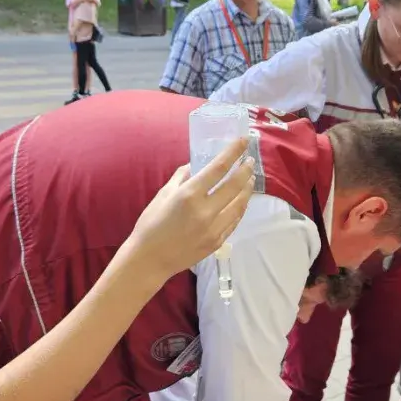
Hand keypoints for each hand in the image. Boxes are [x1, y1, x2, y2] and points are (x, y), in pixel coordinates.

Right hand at [127, 140, 253, 279]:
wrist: (150, 259)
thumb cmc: (151, 225)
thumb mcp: (163, 195)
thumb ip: (182, 177)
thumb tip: (195, 166)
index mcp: (189, 195)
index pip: (219, 168)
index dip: (233, 152)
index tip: (243, 141)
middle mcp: (205, 210)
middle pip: (235, 184)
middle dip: (245, 169)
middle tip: (250, 160)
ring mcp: (214, 228)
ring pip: (240, 204)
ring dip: (247, 189)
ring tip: (249, 179)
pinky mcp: (217, 241)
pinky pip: (234, 220)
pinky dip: (240, 208)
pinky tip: (241, 201)